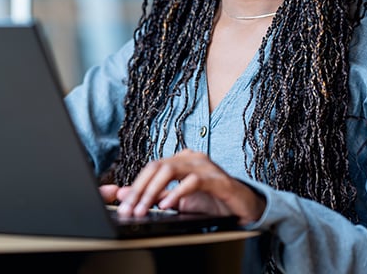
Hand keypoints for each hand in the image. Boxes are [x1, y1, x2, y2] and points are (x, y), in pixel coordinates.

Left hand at [103, 149, 265, 225]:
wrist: (243, 207)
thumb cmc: (212, 201)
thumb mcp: (178, 201)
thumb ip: (154, 196)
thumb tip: (123, 195)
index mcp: (180, 160)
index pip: (151, 168)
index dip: (135, 186)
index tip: (124, 204)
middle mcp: (190, 158)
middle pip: (157, 167)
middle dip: (140, 189)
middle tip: (129, 208)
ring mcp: (204, 166)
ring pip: (171, 170)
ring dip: (153, 191)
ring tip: (144, 207)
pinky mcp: (217, 179)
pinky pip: (193, 181)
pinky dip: (177, 193)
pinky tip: (168, 204)